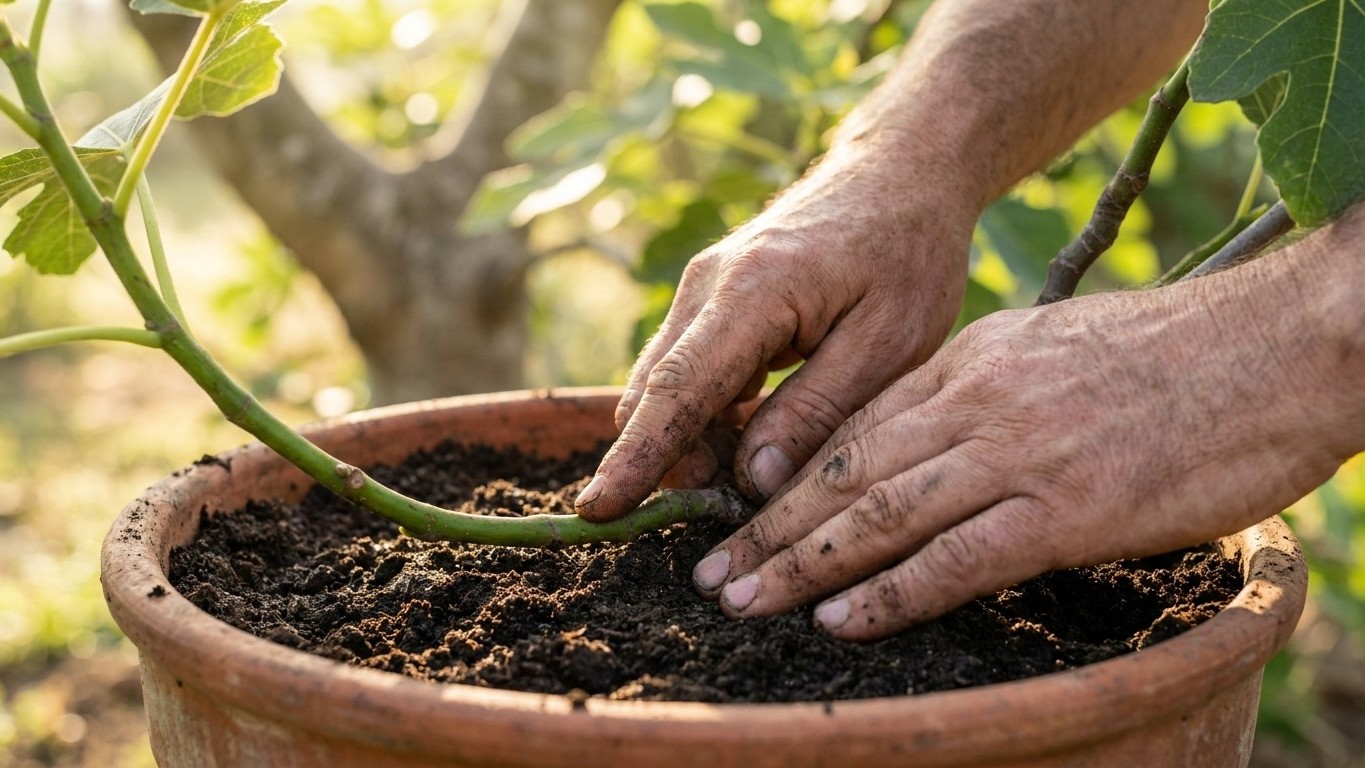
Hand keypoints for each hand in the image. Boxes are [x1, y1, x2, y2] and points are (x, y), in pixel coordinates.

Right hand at [574, 155, 976, 520]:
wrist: (900, 173)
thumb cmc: (907, 255)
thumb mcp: (889, 344)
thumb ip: (817, 412)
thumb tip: (752, 480)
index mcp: (753, 292)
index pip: (679, 389)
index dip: (637, 457)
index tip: (597, 510)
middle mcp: (708, 287)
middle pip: (657, 394)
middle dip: (669, 464)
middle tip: (725, 516)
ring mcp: (703, 290)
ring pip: (666, 388)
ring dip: (691, 444)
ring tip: (750, 483)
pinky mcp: (712, 302)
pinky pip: (688, 373)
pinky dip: (706, 418)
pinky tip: (752, 443)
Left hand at [691, 269, 1357, 639]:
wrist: (1280, 344)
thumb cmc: (1181, 357)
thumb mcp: (1059, 351)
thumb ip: (992, 390)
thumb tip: (945, 439)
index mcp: (974, 361)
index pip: (856, 424)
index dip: (788, 475)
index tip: (738, 513)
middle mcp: (979, 401)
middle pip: (845, 470)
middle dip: (768, 526)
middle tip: (707, 570)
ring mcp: (1019, 453)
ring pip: (880, 513)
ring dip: (801, 564)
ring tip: (741, 599)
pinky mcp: (1068, 507)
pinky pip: (957, 557)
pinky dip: (890, 592)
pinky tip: (840, 619)